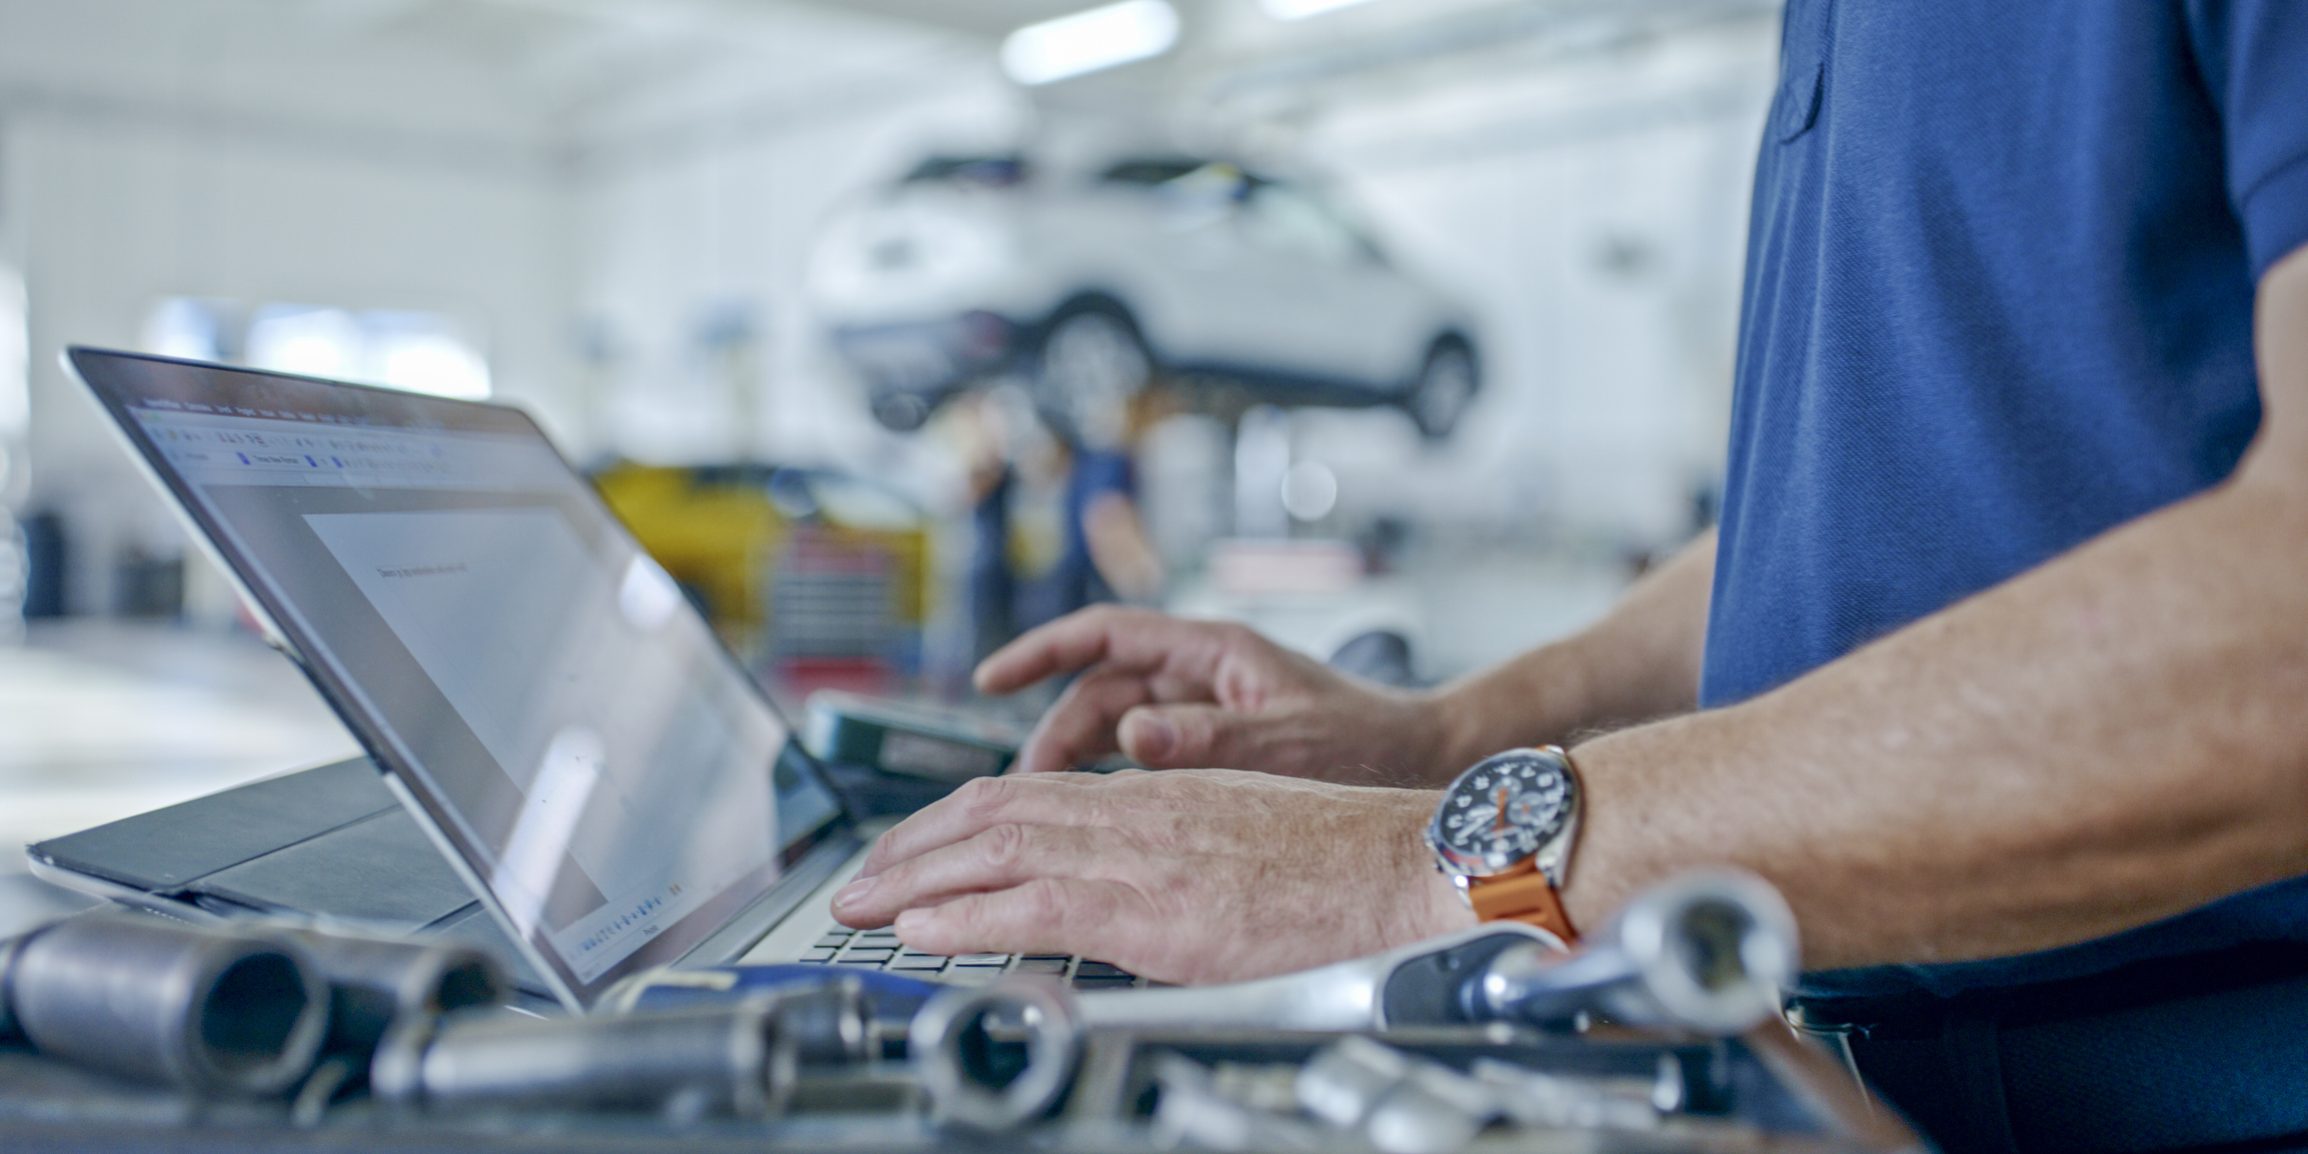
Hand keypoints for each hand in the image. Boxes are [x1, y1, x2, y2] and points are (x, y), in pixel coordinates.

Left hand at [829, 769, 1475, 983]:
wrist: (1399, 865)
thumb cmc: (1338, 859)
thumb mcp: (1236, 834)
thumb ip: (1171, 850)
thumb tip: (1127, 884)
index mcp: (1151, 792)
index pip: (1024, 793)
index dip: (951, 820)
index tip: (909, 850)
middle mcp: (1132, 812)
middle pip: (989, 812)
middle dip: (909, 848)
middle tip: (855, 881)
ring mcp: (1138, 858)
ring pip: (993, 850)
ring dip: (911, 881)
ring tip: (858, 907)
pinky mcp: (1151, 910)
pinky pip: (1033, 905)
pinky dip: (964, 916)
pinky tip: (920, 931)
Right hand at [977, 606, 1447, 783]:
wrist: (1423, 762)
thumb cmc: (1369, 742)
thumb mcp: (1286, 740)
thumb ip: (1210, 739)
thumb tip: (1133, 736)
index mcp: (1214, 649)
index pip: (1106, 633)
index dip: (1042, 651)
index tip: (993, 678)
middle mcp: (1203, 671)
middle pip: (1101, 688)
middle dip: (1055, 730)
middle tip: (1024, 786)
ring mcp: (1207, 707)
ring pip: (1117, 724)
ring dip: (1080, 760)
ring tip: (1048, 808)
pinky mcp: (1216, 744)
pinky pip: (1146, 755)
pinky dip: (1115, 779)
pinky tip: (1098, 817)